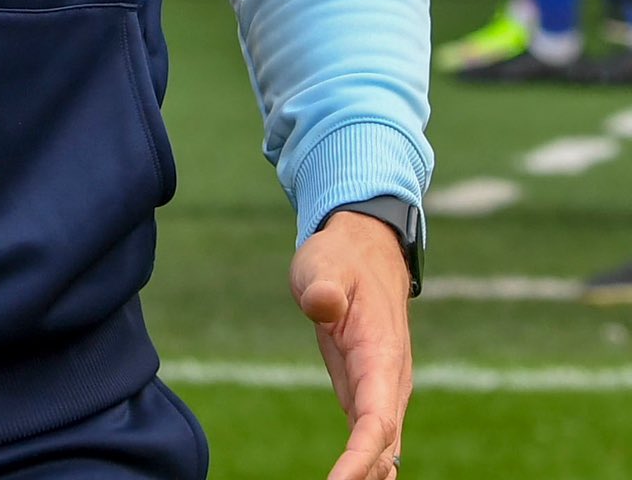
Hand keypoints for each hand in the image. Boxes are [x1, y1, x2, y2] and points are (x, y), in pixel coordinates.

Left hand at [291, 210, 413, 479]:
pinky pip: (373, 438)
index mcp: (381, 355)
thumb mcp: (323, 263)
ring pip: (383, 447)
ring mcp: (383, 390)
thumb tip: (321, 304)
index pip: (377, 418)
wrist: (365, 253)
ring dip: (366, 474)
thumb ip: (323, 285)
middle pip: (382, 443)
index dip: (361, 455)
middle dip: (363, 475)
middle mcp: (390, 382)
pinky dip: (365, 465)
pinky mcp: (369, 392)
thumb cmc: (340, 259)